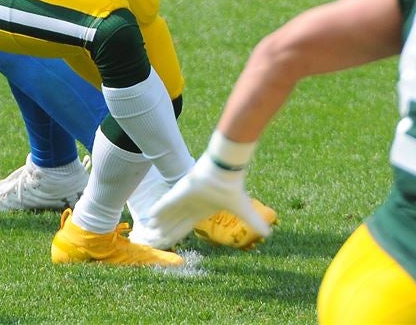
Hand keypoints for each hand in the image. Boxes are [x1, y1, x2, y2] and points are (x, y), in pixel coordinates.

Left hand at [138, 153, 271, 249]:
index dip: (175, 235)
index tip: (167, 243)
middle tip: (152, 242)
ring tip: (147, 233)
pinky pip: (164, 204)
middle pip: (173, 224)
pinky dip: (157, 211)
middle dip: (164, 234)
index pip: (185, 227)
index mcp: (200, 212)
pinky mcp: (178, 192)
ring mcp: (182, 200)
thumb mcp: (242, 210)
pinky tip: (148, 218)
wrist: (226, 171)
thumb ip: (252, 221)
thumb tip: (269, 233)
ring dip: (157, 225)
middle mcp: (188, 207)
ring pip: (166, 216)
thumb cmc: (232, 188)